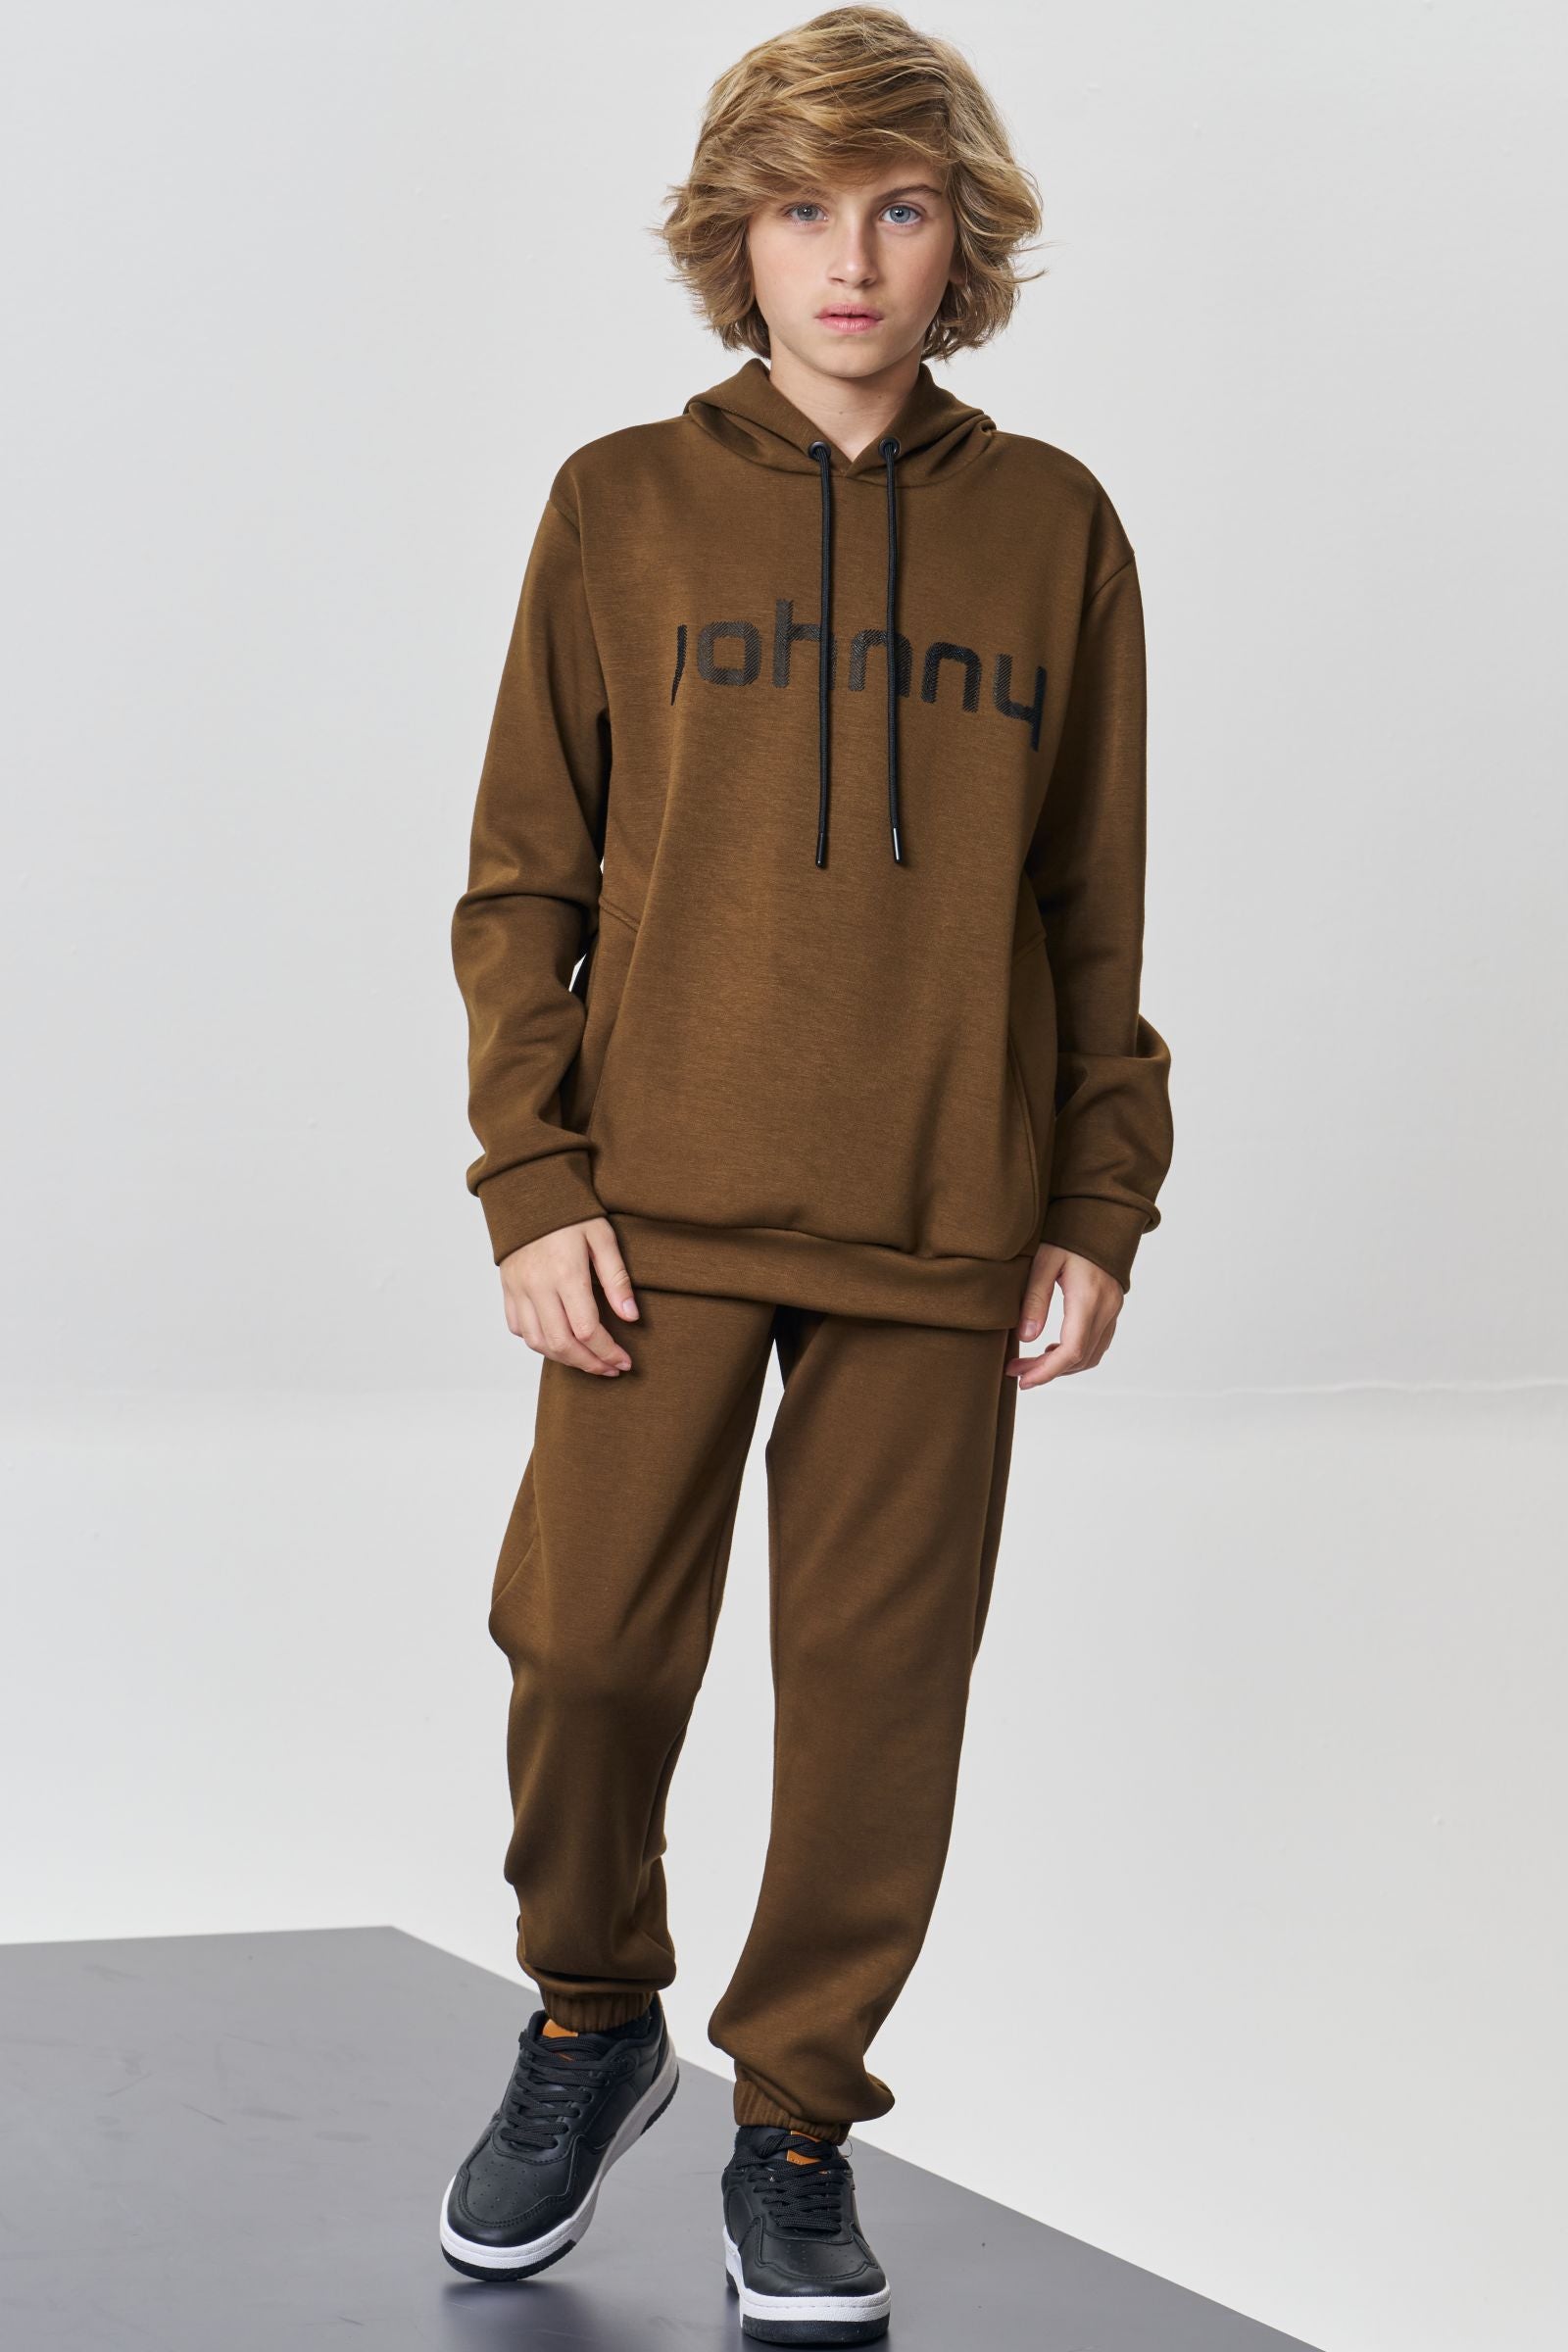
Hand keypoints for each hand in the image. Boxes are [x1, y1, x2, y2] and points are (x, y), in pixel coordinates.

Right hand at [498, 1216, 638, 1376]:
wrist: (530, 1192)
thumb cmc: (572, 1212)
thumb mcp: (603, 1238)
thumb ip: (617, 1279)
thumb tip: (631, 1317)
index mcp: (565, 1273)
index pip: (586, 1330)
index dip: (607, 1352)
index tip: (624, 1361)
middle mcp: (538, 1285)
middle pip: (561, 1344)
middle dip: (589, 1364)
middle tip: (610, 1369)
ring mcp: (518, 1289)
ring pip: (537, 1342)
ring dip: (564, 1359)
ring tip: (588, 1361)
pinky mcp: (508, 1288)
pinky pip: (517, 1328)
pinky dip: (538, 1342)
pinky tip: (558, 1342)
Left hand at [1006, 1244, 1122, 1389]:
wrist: (1099, 1217)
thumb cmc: (1069, 1235)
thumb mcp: (1043, 1262)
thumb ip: (1034, 1299)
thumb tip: (1026, 1338)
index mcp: (1088, 1298)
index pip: (1071, 1351)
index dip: (1046, 1372)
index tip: (1022, 1379)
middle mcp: (1106, 1309)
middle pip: (1080, 1358)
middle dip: (1047, 1371)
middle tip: (1016, 1371)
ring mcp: (1113, 1310)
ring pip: (1091, 1355)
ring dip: (1062, 1366)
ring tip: (1030, 1364)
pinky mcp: (1112, 1309)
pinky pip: (1098, 1343)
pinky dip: (1076, 1354)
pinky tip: (1053, 1349)